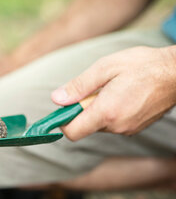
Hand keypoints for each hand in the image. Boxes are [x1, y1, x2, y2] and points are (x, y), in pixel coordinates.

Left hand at [51, 46, 175, 140]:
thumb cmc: (142, 65)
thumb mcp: (105, 68)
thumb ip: (79, 86)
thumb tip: (56, 99)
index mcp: (106, 112)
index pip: (72, 132)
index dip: (63, 121)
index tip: (64, 107)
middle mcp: (117, 126)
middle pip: (85, 126)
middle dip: (83, 109)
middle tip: (96, 88)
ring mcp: (128, 129)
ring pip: (99, 124)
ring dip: (98, 109)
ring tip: (113, 89)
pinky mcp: (135, 128)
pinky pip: (113, 123)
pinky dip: (110, 112)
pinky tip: (123, 95)